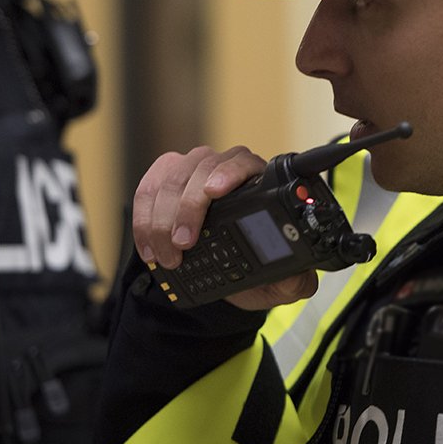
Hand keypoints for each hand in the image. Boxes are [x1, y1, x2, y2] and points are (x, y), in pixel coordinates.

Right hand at [131, 145, 317, 309]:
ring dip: (162, 220)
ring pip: (171, 181)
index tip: (214, 192)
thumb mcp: (276, 281)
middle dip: (188, 208)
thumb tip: (297, 278)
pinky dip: (144, 220)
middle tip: (183, 244)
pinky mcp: (162, 178)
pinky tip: (150, 247)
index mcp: (256, 181)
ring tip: (167, 255)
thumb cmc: (250, 269)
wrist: (220, 275)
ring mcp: (190, 169)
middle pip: (201, 170)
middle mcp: (222, 167)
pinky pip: (147, 191)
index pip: (242, 162)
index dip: (227, 173)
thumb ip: (294, 281)